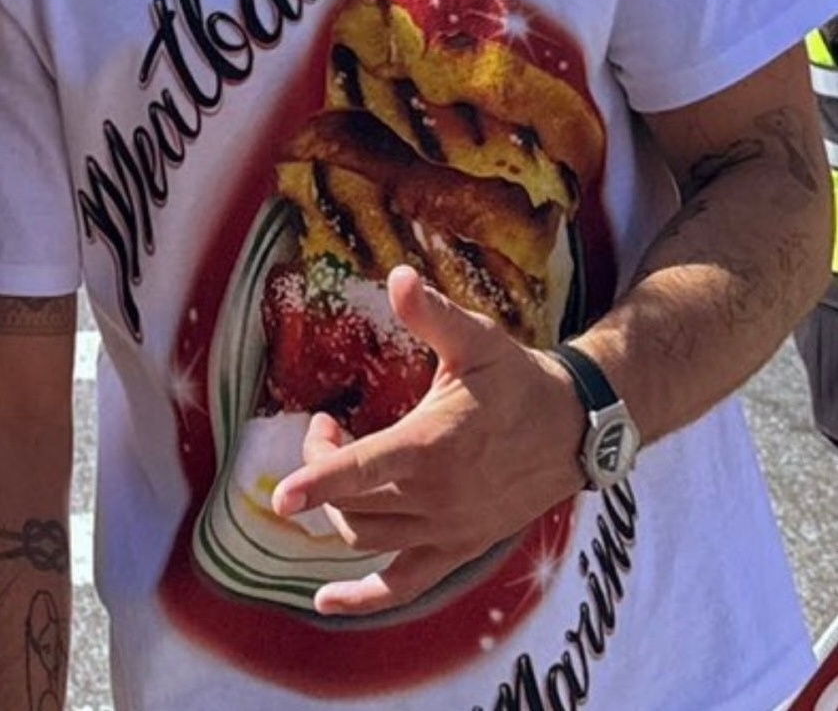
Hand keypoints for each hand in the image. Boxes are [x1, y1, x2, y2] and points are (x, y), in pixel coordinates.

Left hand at [271, 265, 584, 615]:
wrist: (573, 428)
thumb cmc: (518, 378)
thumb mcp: (476, 338)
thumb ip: (432, 313)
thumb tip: (399, 275)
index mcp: (434, 445)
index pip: (363, 469)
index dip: (320, 478)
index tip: (281, 494)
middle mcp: (437, 497)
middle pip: (354, 502)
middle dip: (323, 467)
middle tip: (327, 427)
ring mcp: (447, 530)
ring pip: (368, 537)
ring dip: (338, 508)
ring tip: (339, 463)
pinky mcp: (459, 549)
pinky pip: (404, 585)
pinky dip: (364, 599)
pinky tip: (326, 603)